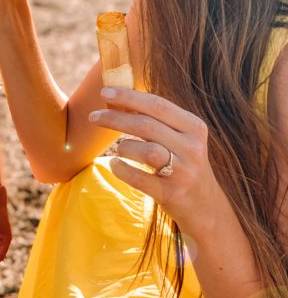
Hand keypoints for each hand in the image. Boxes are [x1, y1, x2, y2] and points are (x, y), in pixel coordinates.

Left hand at [88, 87, 224, 231]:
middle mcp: (192, 147)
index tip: (105, 91)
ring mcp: (183, 172)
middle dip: (115, 118)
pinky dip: (121, 169)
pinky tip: (115, 165)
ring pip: (146, 151)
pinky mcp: (172, 194)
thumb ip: (157, 120)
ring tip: (120, 151)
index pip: (158, 105)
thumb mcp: (180, 138)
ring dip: (124, 147)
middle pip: (147, 125)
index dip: (130, 96)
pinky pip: (138, 178)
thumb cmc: (183, 163)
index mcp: (194, 127)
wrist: (205, 206)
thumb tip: (119, 98)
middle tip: (93, 116)